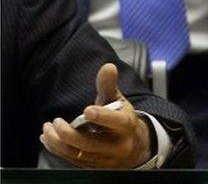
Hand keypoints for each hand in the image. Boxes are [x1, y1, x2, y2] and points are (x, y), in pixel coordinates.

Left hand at [39, 63, 153, 168]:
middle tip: (55, 121)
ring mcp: (105, 159)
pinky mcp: (93, 166)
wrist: (134, 146)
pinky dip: (57, 149)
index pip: (116, 122)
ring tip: (47, 128)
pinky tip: (48, 138)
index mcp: (126, 125)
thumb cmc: (121, 119)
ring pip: (78, 154)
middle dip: (68, 133)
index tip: (86, 110)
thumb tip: (108, 66)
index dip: (102, 117)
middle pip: (90, 143)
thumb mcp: (119, 101)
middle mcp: (117, 145)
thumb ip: (109, 85)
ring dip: (58, 141)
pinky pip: (72, 160)